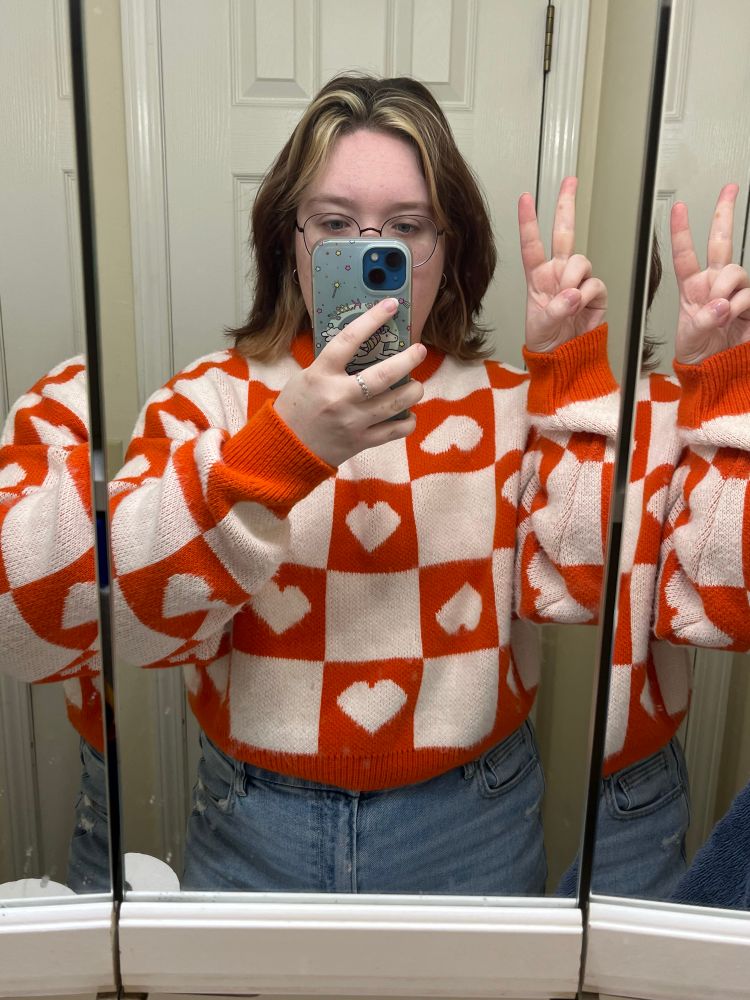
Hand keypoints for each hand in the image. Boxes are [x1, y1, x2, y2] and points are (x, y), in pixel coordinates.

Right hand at [274, 298, 425, 465]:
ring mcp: (352, 421)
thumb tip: (364, 345)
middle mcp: (339, 397)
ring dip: (414, 391)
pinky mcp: (361, 442)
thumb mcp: (306, 377)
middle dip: (409, 359)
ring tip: (416, 385)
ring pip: (396, 403)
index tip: (391, 306)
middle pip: (384, 374)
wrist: (286, 449)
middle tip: (419, 351)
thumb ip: (332, 364)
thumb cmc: (295, 408)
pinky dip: (408, 421)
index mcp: (321, 375)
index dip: (373, 319)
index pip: (349, 340)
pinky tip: (407, 414)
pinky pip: (395, 431)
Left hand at [518, 176, 606, 352]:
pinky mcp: (596, 292)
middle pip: (564, 233)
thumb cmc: (546, 340)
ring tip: (567, 302)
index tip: (525, 198)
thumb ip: (553, 310)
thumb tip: (572, 294)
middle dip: (566, 204)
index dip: (528, 221)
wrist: (565, 357)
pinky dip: (586, 297)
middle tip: (570, 180)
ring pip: (581, 261)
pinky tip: (580, 308)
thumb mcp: (540, 327)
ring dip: (573, 280)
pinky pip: (594, 284)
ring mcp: (578, 280)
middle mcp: (558, 273)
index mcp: (538, 277)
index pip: (532, 245)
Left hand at [671, 184, 749, 363]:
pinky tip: (733, 317)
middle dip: (724, 213)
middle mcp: (714, 283)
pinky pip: (747, 294)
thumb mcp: (690, 337)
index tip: (678, 207)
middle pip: (720, 242)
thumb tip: (721, 304)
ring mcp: (734, 291)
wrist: (715, 370)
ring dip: (724, 290)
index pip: (684, 255)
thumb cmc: (698, 352)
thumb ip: (703, 320)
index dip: (681, 231)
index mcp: (692, 287)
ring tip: (719, 312)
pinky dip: (738, 306)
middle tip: (730, 188)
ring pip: (734, 271)